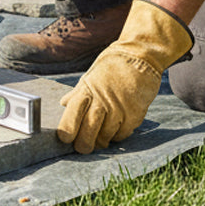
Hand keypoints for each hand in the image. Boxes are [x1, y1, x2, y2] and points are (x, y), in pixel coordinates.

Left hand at [57, 0, 192, 152]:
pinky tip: (115, 129)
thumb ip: (78, 92)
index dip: (67, 130)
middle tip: (82, 148)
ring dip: (101, 140)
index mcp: (87, 89)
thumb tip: (63, 103)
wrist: (141, 56)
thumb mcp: (92, 74)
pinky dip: (117, 136)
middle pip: (88, 131)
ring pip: (105, 136)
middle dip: (83, 144)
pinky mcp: (134, 115)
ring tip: (99, 137)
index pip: (72, 115)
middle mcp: (102, 100)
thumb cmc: (113, 64)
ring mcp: (119, 109)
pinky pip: (122, 134)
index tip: (65, 139)